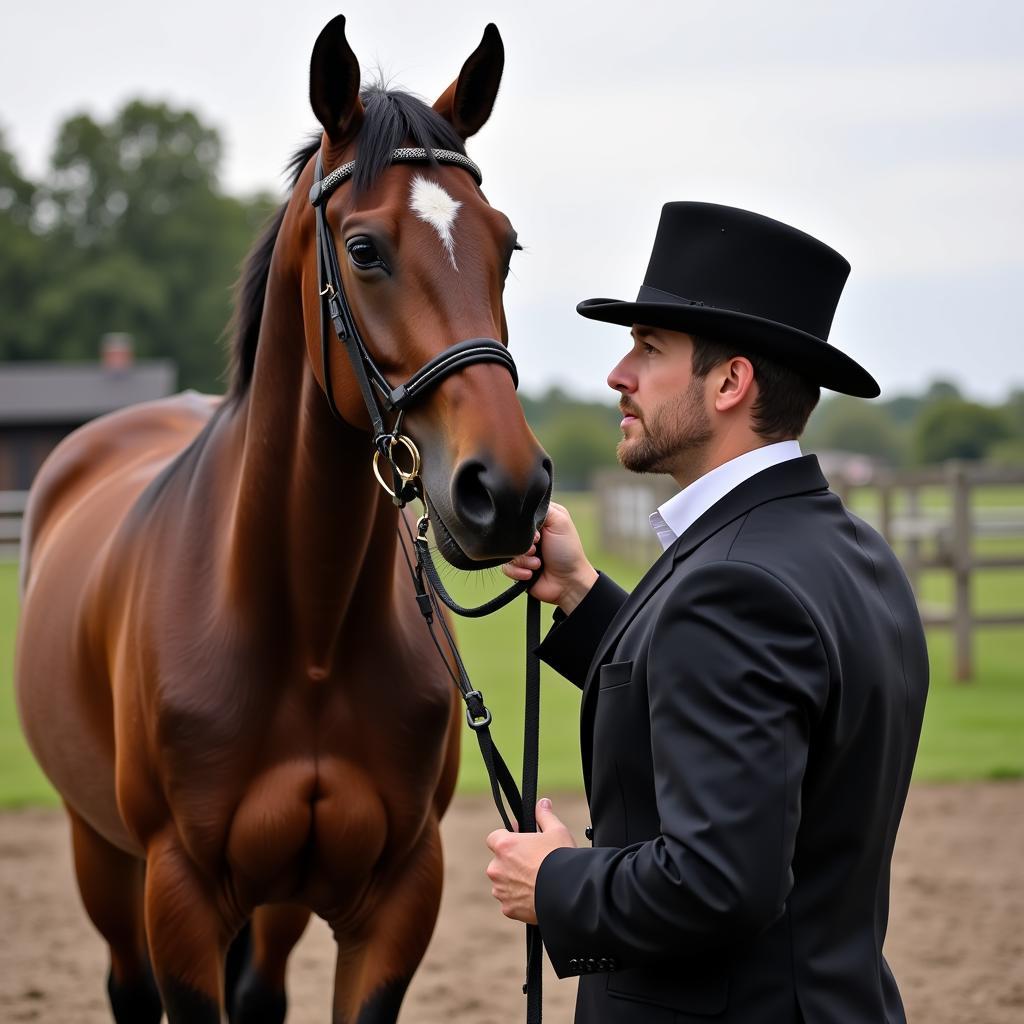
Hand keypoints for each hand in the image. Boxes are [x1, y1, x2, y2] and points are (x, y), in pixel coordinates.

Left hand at [485, 799, 575, 923]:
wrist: (568, 895)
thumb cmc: (561, 860)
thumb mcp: (557, 831)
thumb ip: (545, 815)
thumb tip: (543, 803)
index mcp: (505, 846)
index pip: (494, 838)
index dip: (507, 838)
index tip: (520, 840)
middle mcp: (497, 868)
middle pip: (499, 862)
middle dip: (512, 862)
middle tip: (533, 863)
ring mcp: (501, 890)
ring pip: (503, 883)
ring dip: (514, 881)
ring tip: (537, 881)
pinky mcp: (508, 909)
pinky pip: (510, 902)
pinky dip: (519, 899)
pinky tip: (536, 896)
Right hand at [502, 502, 597, 613]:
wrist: (568, 582)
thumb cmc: (567, 550)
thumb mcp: (560, 520)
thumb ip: (542, 508)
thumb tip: (521, 508)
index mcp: (539, 520)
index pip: (519, 514)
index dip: (523, 524)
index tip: (537, 534)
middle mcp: (528, 535)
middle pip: (509, 533)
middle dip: (523, 544)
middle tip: (536, 549)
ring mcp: (521, 552)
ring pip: (505, 551)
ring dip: (523, 560)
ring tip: (538, 564)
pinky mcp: (517, 568)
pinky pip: (506, 568)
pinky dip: (519, 572)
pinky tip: (532, 573)